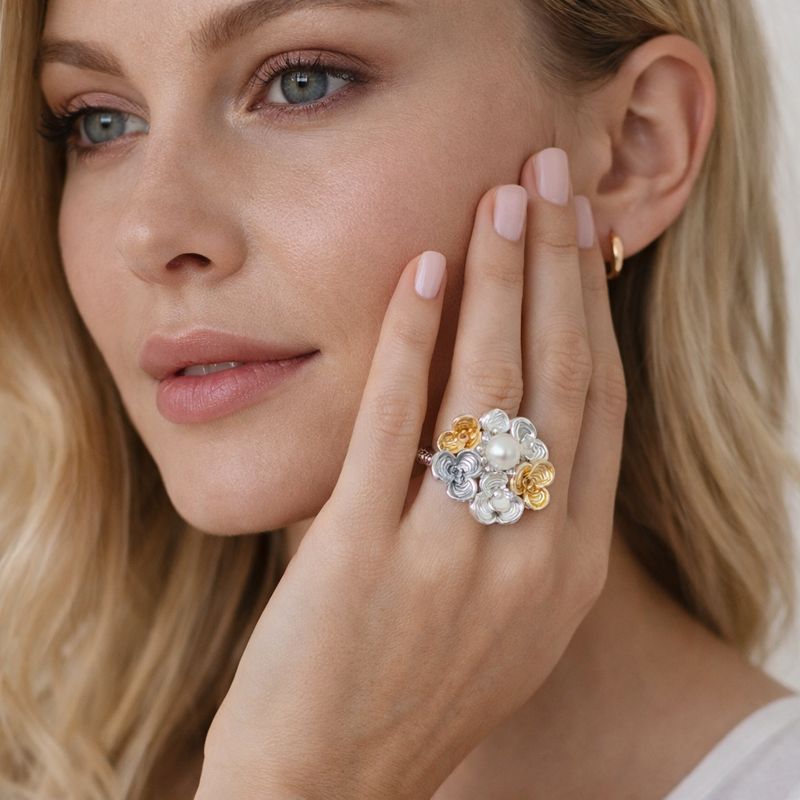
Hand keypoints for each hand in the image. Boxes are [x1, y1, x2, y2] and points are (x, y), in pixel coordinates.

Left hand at [195, 147, 626, 799]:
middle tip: (552, 177)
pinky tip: (423, 271)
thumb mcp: (507, 615)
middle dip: (560, 265)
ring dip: (500, 279)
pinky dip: (412, 339)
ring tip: (501, 197)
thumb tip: (527, 409)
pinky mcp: (364, 554)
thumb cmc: (417, 689)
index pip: (600, 405)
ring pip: (491, 386)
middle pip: (558, 378)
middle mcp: (530, 556)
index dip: (596, 309)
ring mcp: (450, 556)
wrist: (330, 784)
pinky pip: (395, 423)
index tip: (587, 236)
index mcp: (571, 567)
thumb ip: (528, 520)